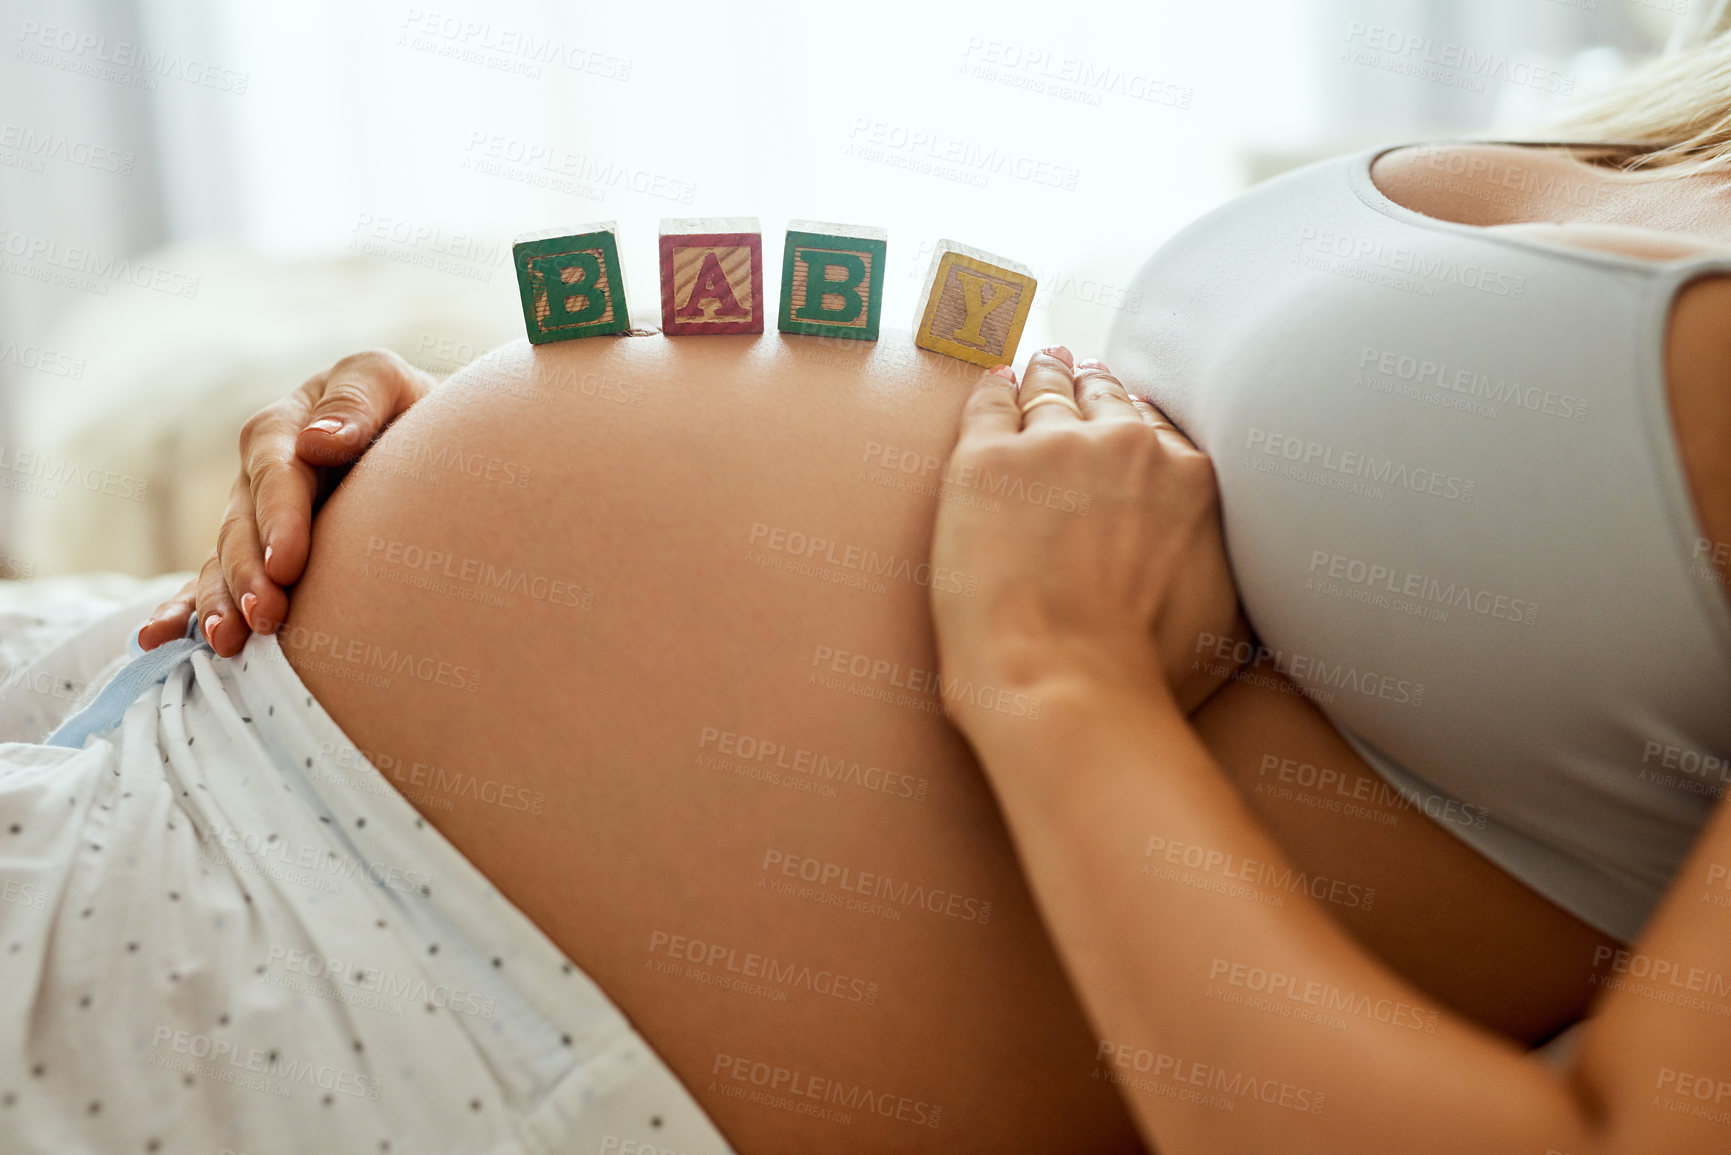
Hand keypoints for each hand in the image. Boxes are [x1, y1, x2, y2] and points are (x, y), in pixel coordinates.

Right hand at [137, 349, 434, 655]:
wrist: (427, 442)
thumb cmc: (412, 410)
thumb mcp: (389, 384)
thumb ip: (358, 400)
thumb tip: (317, 441)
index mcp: (288, 428)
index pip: (275, 473)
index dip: (278, 518)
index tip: (288, 563)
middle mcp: (261, 476)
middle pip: (242, 526)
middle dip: (248, 573)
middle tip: (266, 615)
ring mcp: (254, 519)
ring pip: (224, 562)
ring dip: (221, 602)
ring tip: (229, 641)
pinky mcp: (256, 555)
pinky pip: (213, 583)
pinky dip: (183, 612)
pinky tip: (157, 641)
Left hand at [929, 347, 1249, 719]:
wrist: (1067, 681)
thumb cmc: (1145, 676)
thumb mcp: (1228, 623)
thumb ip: (1230, 574)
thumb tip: (1232, 575)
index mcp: (1191, 481)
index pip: (1159, 429)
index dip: (1137, 421)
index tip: (1126, 417)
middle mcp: (1129, 448)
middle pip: (1107, 399)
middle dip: (1094, 386)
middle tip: (1080, 371)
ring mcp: (1056, 448)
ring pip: (1050, 391)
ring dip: (1045, 377)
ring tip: (1038, 367)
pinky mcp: (988, 460)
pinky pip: (991, 404)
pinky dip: (992, 389)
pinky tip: (993, 381)